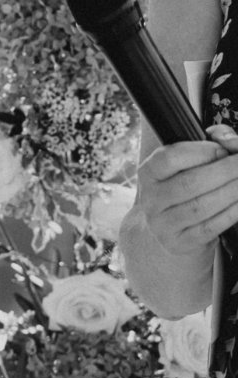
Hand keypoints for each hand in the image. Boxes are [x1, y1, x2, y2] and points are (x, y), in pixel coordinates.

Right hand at [137, 124, 237, 255]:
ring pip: (202, 206)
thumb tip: (223, 135)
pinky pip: (211, 226)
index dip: (200, 152)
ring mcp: (163, 223)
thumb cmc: (180, 193)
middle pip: (190, 183)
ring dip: (231, 192)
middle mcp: (151, 199)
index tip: (222, 150)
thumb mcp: (182, 169)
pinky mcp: (180, 242)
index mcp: (148, 173)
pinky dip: (231, 213)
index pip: (169, 158)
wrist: (165, 233)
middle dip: (224, 172)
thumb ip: (203, 147)